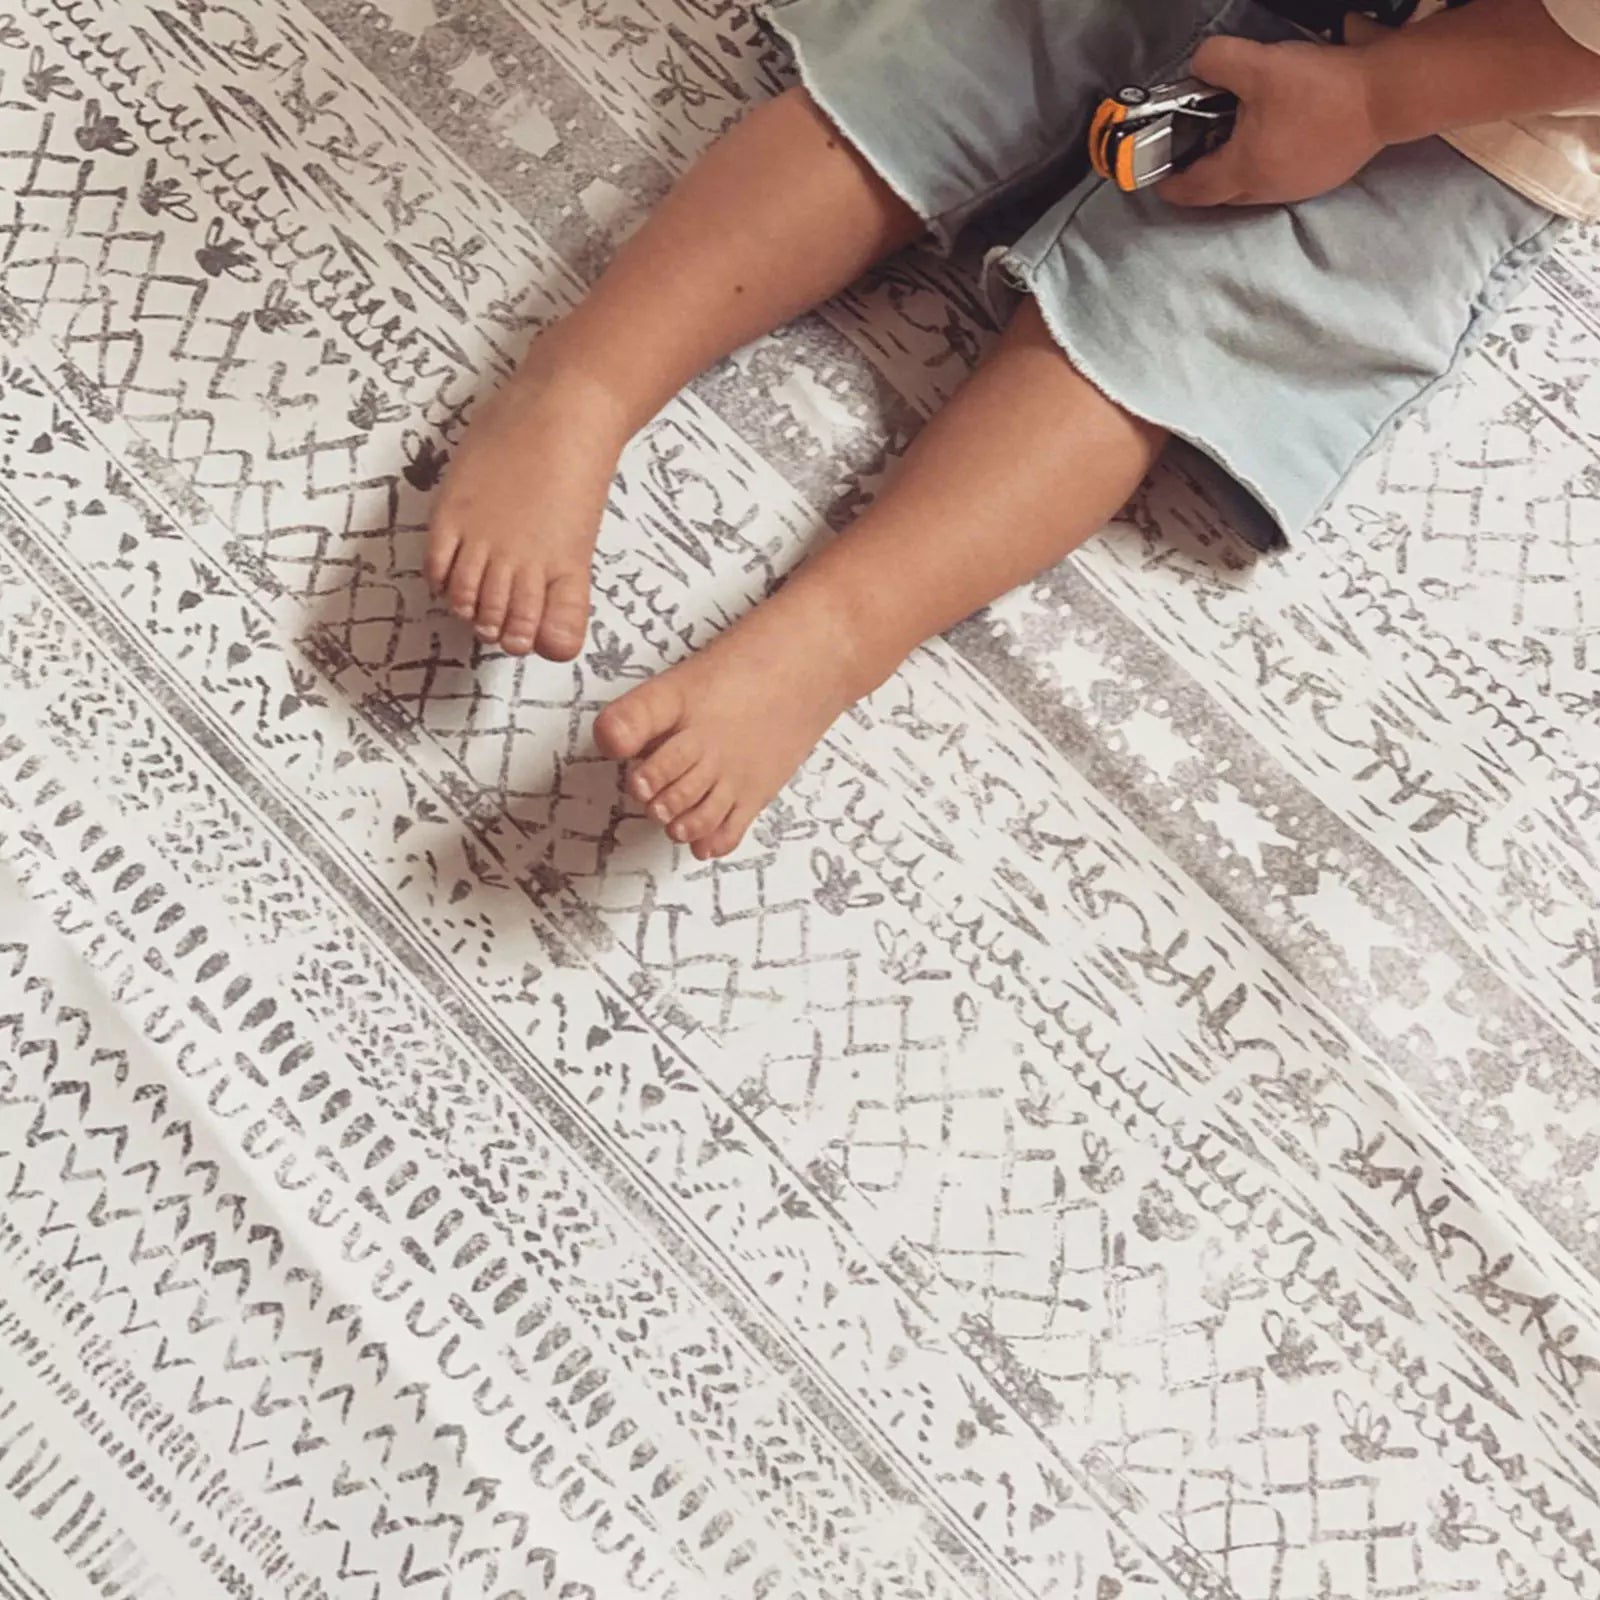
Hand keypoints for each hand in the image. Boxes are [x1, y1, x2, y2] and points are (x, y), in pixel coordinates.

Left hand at [1157, 34, 1387, 207]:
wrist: (1386, 94)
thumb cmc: (1320, 85)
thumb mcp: (1257, 64)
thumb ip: (1216, 61)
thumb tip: (1199, 64)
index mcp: (1244, 170)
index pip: (1194, 189)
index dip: (1171, 186)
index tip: (1159, 181)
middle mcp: (1267, 190)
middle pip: (1220, 194)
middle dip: (1201, 179)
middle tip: (1191, 156)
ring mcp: (1297, 187)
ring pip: (1251, 189)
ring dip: (1234, 171)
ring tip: (1229, 142)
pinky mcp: (1321, 177)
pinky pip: (1279, 178)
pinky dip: (1263, 165)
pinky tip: (1271, 138)